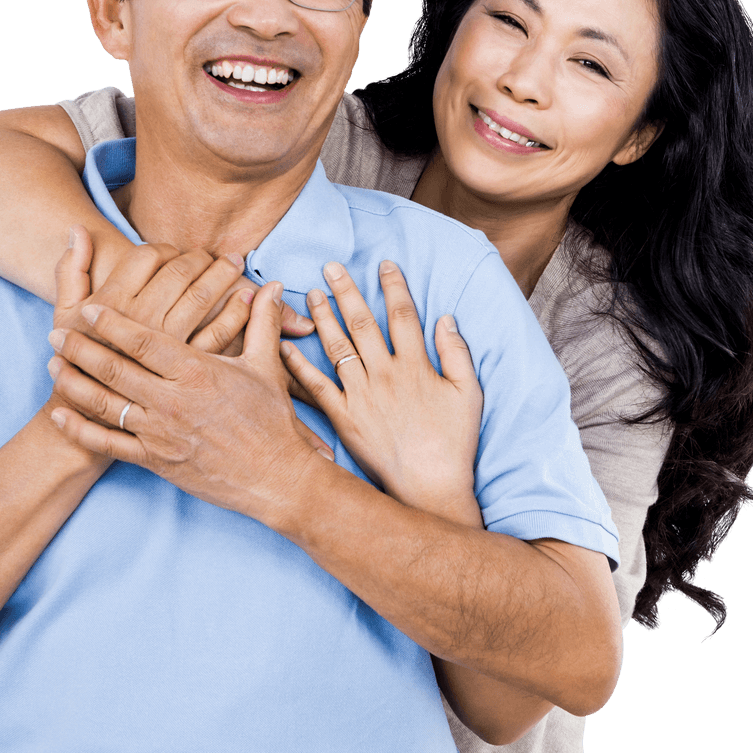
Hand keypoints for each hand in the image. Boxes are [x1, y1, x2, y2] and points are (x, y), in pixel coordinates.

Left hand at [45, 281, 334, 517]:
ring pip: (104, 405)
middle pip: (114, 369)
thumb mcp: (266, 366)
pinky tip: (59, 414)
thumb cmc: (271, 420)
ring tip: (52, 365)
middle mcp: (172, 401)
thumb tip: (271, 286)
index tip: (88, 309)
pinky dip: (80, 430)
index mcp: (196, 372)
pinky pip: (109, 444)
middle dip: (80, 349)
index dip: (111, 323)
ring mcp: (160, 433)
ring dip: (73, 383)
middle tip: (55, 332)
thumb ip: (262, 321)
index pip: (143, 341)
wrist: (275, 476)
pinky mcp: (156, 461)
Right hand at [54, 225, 312, 350]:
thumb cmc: (75, 366)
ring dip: (222, 277)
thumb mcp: (64, 317)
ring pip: (201, 300)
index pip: (147, 256)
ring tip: (236, 265)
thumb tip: (78, 229)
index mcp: (112, 304)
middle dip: (201, 258)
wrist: (89, 424)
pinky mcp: (188, 375)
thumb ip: (70, 270)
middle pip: (180, 274)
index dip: (166, 248)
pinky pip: (218, 337)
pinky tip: (248, 300)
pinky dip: (237, 314)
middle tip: (219, 253)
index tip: (177, 250)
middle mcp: (141, 323)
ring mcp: (167, 349)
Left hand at [279, 260, 483, 527]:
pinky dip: (298, 365)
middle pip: (363, 323)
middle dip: (347, 291)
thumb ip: (457, 352)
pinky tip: (284, 345)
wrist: (429, 487)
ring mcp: (361, 396)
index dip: (393, 287)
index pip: (403, 315)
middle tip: (330, 266)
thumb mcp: (468, 394)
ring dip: (323, 317)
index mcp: (416, 366)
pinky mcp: (343, 418)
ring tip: (311, 294)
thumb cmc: (454, 443)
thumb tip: (445, 317)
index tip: (383, 264)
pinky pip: (316, 386)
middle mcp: (385, 375)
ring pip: (337, 347)